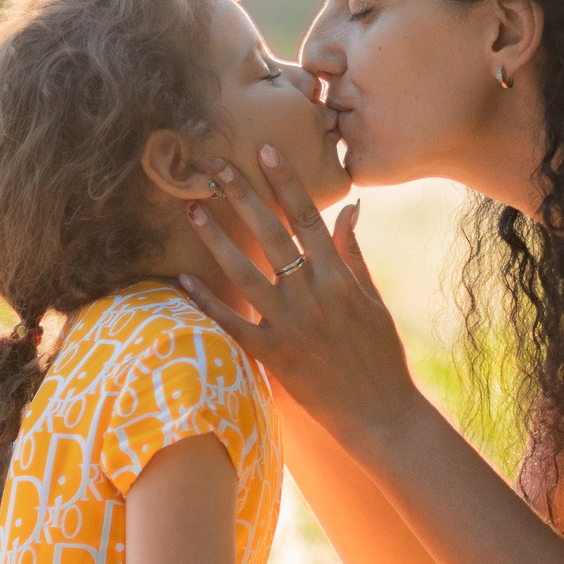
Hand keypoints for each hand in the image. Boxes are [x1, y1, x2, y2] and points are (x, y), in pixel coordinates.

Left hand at [178, 145, 425, 453]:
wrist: (380, 414)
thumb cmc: (381, 355)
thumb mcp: (373, 300)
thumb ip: (354, 253)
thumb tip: (351, 209)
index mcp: (340, 277)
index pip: (308, 217)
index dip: (285, 181)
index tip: (264, 149)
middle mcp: (313, 295)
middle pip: (271, 234)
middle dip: (241, 195)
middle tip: (214, 164)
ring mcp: (291, 325)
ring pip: (244, 272)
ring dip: (215, 238)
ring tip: (191, 209)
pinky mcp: (273, 356)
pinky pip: (233, 323)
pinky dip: (207, 300)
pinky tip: (182, 278)